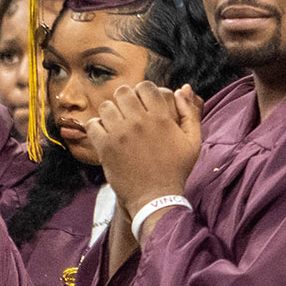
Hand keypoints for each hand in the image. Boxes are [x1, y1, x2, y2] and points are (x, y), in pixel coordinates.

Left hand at [85, 83, 202, 217]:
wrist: (156, 198)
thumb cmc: (177, 170)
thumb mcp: (193, 142)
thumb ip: (190, 113)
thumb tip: (184, 88)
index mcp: (161, 118)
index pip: (145, 86)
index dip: (143, 92)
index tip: (142, 103)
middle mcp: (139, 122)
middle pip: (123, 92)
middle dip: (125, 99)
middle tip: (128, 112)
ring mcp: (120, 134)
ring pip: (106, 106)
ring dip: (110, 113)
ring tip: (116, 124)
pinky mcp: (105, 147)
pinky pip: (92, 124)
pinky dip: (96, 127)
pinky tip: (105, 134)